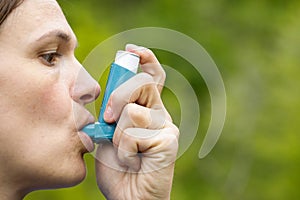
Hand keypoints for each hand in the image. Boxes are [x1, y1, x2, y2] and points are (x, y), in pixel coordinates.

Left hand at [95, 44, 178, 199]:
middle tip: (109, 118)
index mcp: (146, 109)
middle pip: (141, 83)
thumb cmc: (118, 167)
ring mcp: (166, 127)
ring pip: (132, 111)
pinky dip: (125, 150)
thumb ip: (112, 113)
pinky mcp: (168, 141)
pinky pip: (135, 133)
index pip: (152, 76)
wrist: (128, 197)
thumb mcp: (108, 134)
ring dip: (118, 134)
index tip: (131, 50)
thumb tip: (110, 97)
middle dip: (118, 97)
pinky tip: (134, 163)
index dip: (145, 59)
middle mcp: (160, 114)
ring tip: (125, 153)